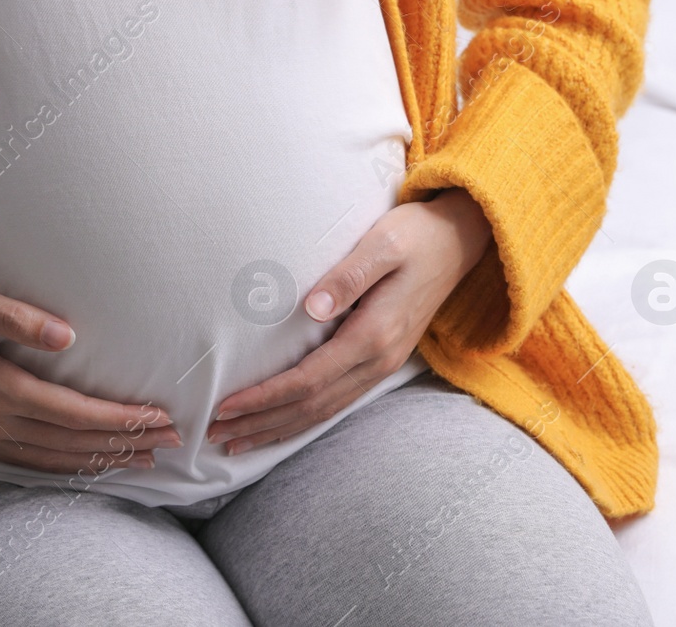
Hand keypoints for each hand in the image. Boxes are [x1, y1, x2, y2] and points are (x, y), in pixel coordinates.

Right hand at [0, 268, 180, 473]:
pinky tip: (85, 464)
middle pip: (71, 442)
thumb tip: (68, 335)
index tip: (160, 418)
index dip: (120, 420)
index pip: (75, 413)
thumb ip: (17, 317)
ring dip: (99, 461)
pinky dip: (62, 466)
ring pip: (50, 458)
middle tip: (171, 444)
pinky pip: (25, 460)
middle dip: (124, 445)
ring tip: (142, 461)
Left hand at [205, 188, 491, 453]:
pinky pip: (337, 402)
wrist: (461, 240)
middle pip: (311, 406)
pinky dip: (304, 419)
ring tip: (237, 441)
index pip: (307, 380)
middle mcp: (379, 360)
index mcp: (374, 335)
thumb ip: (348, 275)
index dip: (264, 398)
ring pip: (324, 411)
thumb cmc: (417, 234)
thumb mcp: (384, 243)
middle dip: (262, 423)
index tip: (225, 406)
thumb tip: (311, 308)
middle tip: (214, 434)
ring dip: (278, 428)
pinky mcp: (383, 360)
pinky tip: (282, 424)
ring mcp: (384, 365)